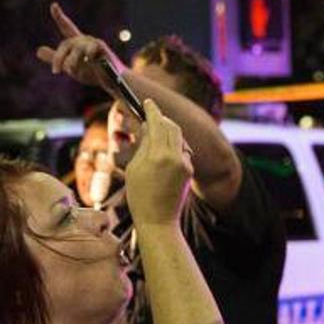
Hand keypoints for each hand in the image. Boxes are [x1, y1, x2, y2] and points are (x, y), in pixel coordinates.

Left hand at [35, 2, 126, 93]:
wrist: (112, 82)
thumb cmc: (93, 73)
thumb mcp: (70, 66)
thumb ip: (55, 58)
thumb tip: (37, 50)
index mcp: (77, 43)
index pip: (67, 27)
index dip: (59, 16)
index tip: (53, 5)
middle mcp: (85, 40)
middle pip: (66, 43)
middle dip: (59, 58)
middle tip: (55, 71)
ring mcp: (94, 43)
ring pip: (76, 48)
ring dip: (71, 61)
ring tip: (72, 71)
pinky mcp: (103, 48)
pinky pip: (90, 49)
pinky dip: (87, 57)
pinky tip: (89, 62)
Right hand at [126, 99, 194, 225]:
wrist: (158, 221)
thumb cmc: (139, 196)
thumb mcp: (134, 168)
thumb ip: (143, 144)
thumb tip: (149, 126)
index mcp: (158, 155)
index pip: (157, 123)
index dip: (152, 110)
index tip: (147, 102)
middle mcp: (175, 157)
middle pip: (172, 127)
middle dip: (162, 119)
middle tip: (151, 115)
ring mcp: (185, 164)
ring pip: (179, 138)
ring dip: (168, 131)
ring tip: (154, 133)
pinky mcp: (190, 171)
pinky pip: (182, 150)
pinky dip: (173, 145)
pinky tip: (163, 151)